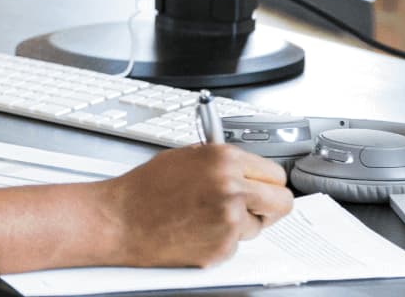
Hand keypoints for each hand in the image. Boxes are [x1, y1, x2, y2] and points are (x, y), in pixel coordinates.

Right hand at [102, 144, 293, 267]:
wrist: (121, 220)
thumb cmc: (146, 189)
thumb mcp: (187, 157)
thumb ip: (223, 162)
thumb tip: (248, 169)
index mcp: (225, 160)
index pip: (276, 174)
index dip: (268, 182)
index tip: (264, 187)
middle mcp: (232, 189)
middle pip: (283, 202)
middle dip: (271, 205)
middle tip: (255, 206)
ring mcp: (229, 221)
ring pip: (259, 226)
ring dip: (242, 223)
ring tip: (207, 215)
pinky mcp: (222, 248)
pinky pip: (237, 244)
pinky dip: (223, 239)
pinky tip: (198, 229)